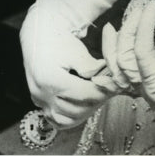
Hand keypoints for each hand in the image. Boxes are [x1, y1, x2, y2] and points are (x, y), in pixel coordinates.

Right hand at [20, 4, 122, 128]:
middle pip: (76, 109)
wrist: (40, 35)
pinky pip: (56, 119)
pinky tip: (84, 107)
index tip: (116, 86)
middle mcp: (42, 94)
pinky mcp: (39, 102)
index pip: (84, 95)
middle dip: (97, 102)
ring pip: (66, 120)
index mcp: (51, 80)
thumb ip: (91, 67)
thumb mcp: (76, 50)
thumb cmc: (59, 40)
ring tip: (99, 98)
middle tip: (110, 92)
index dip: (102, 92)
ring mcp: (39, 100)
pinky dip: (71, 117)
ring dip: (85, 111)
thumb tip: (106, 79)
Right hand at [106, 0, 154, 135]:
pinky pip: (143, 56)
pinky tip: (149, 18)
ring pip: (124, 59)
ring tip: (141, 12)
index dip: (126, 33)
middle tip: (136, 10)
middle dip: (124, 30)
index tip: (137, 10)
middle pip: (119, 58)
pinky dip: (143, 33)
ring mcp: (150, 89)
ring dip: (130, 30)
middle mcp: (146, 85)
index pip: (125, 56)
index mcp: (152, 77)